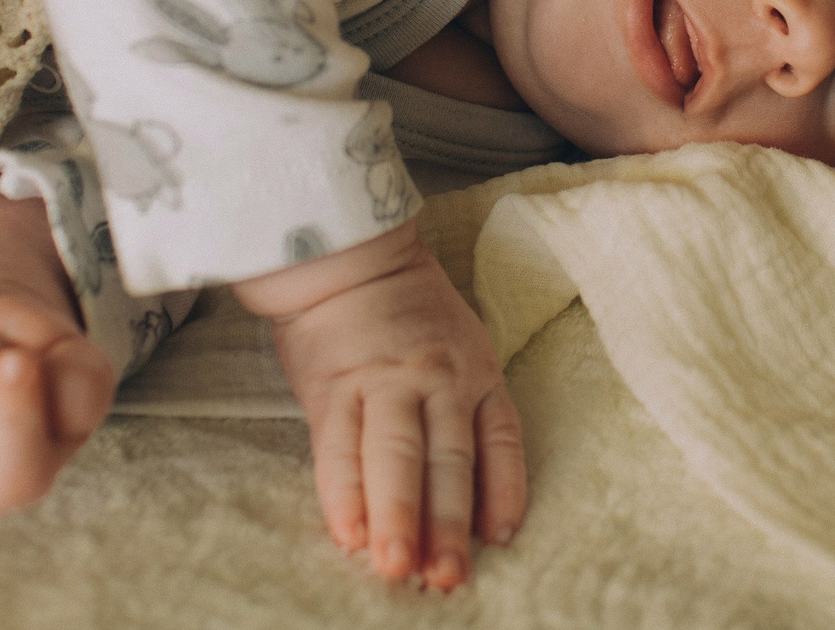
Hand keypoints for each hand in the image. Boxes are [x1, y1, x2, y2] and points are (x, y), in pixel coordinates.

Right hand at [235, 222, 523, 591]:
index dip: (502, 491)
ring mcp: (383, 384)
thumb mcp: (461, 345)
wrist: (347, 256)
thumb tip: (473, 493)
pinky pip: (338, 447)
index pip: (499, 439)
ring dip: (398, 516)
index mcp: (476, 372)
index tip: (500, 537)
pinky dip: (343, 492)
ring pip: (395, 457)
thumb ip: (467, 410)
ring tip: (397, 567)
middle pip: (447, 460)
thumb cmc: (409, 311)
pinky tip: (347, 532)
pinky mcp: (332, 388)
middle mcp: (436, 381)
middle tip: (448, 578)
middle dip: (448, 524)